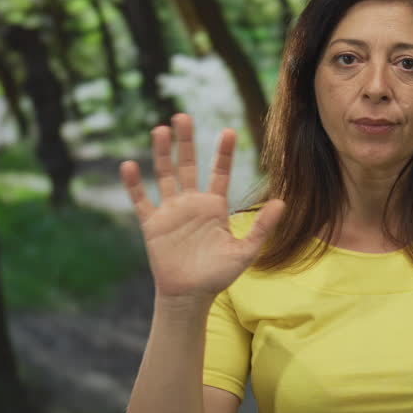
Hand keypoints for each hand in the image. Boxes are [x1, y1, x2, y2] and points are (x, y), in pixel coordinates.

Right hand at [119, 113, 283, 301]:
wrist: (191, 296)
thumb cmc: (219, 275)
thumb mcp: (246, 250)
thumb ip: (262, 227)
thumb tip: (283, 203)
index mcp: (214, 206)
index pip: (219, 173)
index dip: (222, 153)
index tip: (227, 130)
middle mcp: (192, 203)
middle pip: (187, 166)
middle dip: (186, 142)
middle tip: (183, 116)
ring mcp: (171, 211)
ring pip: (164, 176)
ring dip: (161, 154)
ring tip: (160, 130)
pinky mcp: (153, 224)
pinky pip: (141, 201)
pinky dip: (134, 184)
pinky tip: (129, 165)